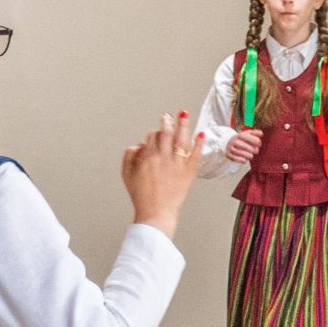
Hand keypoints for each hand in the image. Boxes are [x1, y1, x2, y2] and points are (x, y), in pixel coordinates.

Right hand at [121, 111, 198, 235]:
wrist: (157, 212)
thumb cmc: (141, 195)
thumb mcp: (126, 174)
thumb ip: (129, 156)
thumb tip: (138, 144)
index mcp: (147, 157)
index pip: (151, 136)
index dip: (153, 135)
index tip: (155, 135)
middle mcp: (163, 158)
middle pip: (166, 133)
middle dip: (167, 121)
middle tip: (168, 115)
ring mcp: (177, 164)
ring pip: (181, 139)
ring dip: (183, 125)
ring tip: (184, 115)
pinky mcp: (189, 172)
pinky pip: (196, 154)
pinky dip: (198, 143)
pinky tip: (201, 134)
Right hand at [222, 128, 262, 164]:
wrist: (228, 143)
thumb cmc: (241, 139)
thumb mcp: (247, 134)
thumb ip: (255, 133)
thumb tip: (261, 133)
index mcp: (240, 135)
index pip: (254, 140)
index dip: (258, 143)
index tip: (258, 144)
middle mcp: (235, 142)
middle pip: (252, 149)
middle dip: (255, 150)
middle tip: (254, 150)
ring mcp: (231, 149)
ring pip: (248, 156)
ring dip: (251, 156)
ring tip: (250, 154)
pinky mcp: (229, 155)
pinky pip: (242, 160)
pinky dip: (244, 160)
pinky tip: (244, 158)